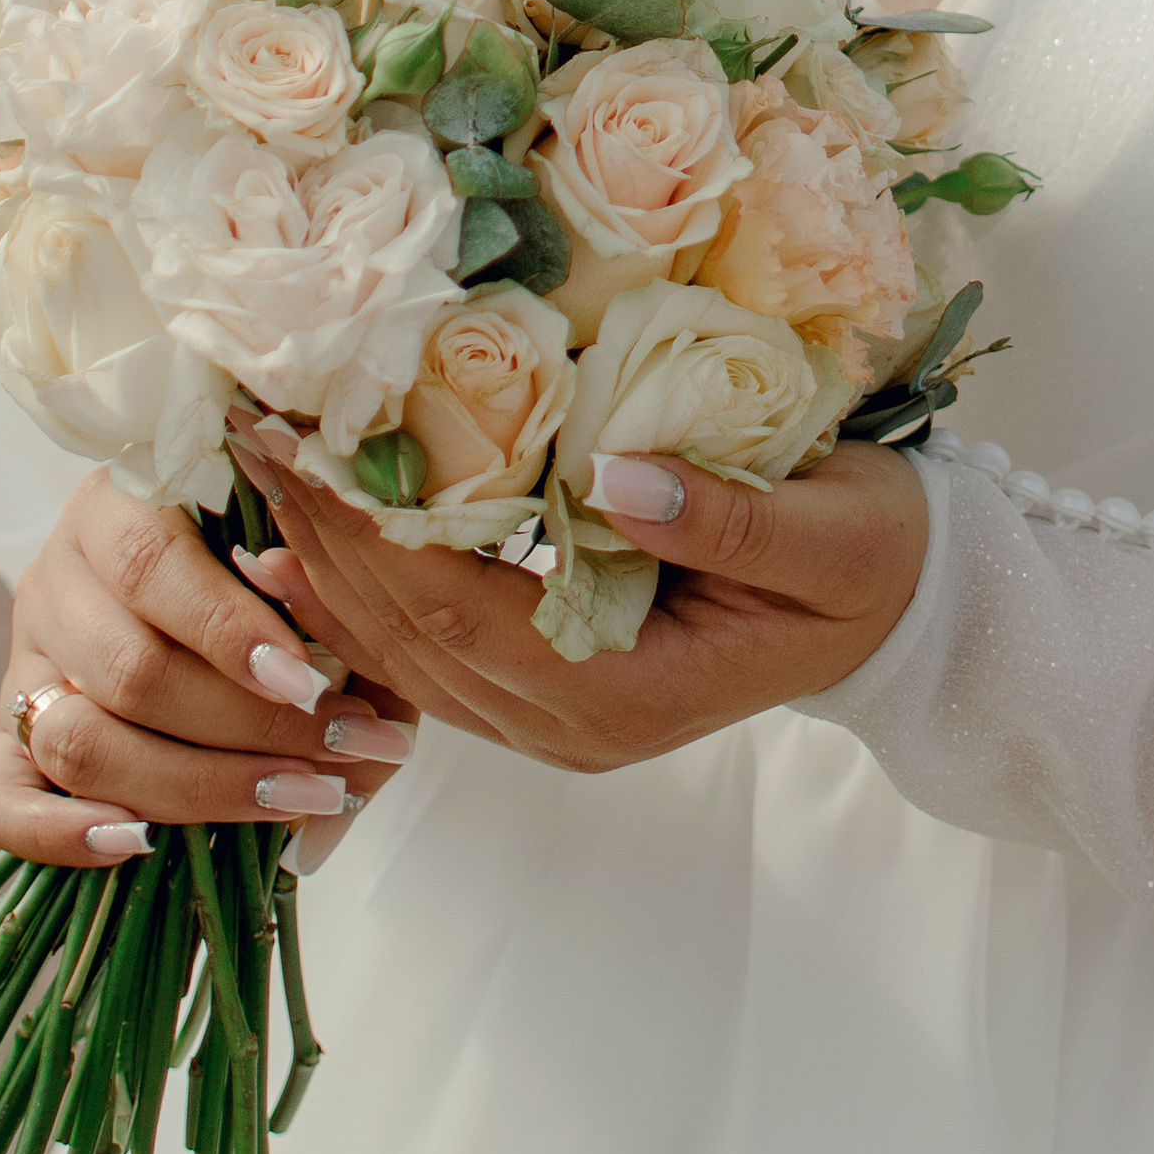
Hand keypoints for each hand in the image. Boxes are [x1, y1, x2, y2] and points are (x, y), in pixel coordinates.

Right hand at [0, 468, 421, 866]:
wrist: (207, 578)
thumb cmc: (279, 565)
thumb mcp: (315, 564)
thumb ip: (338, 619)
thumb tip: (346, 709)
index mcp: (119, 504)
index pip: (150, 563)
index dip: (227, 630)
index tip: (312, 681)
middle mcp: (57, 579)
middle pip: (128, 671)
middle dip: (251, 728)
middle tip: (352, 754)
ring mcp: (24, 662)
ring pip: (78, 740)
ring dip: (198, 788)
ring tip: (304, 799)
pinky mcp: (8, 738)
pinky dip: (59, 833)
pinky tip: (141, 845)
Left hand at [233, 419, 929, 774]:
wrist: (904, 613)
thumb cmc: (871, 560)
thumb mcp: (823, 533)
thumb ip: (722, 516)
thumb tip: (615, 474)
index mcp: (624, 696)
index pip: (454, 610)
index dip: (365, 529)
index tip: (299, 438)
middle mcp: (569, 725)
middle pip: (402, 636)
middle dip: (317, 536)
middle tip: (249, 428)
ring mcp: (554, 720)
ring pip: (399, 652)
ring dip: (323, 565)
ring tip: (260, 468)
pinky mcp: (550, 690)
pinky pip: (427, 651)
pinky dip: (363, 592)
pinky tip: (311, 539)